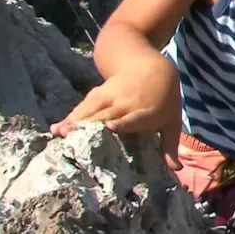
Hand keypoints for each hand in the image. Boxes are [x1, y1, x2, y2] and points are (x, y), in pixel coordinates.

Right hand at [50, 59, 182, 169]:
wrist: (149, 64)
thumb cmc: (164, 96)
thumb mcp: (172, 118)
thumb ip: (170, 144)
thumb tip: (176, 170)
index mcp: (145, 111)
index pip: (133, 118)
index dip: (122, 122)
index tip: (111, 126)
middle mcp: (126, 103)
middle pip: (106, 115)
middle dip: (89, 126)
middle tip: (70, 139)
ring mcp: (111, 96)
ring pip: (91, 110)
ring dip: (75, 121)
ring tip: (59, 133)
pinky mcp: (99, 92)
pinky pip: (84, 105)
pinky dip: (71, 116)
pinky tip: (58, 126)